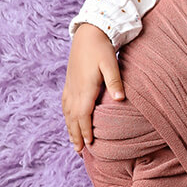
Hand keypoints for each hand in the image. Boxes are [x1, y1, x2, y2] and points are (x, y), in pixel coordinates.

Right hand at [62, 24, 123, 151]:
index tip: (89, 145)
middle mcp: (74, 90)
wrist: (87, 34)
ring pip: (67, 113)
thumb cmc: (101, 49)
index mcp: (85, 88)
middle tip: (80, 152)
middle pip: (73, 118)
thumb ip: (115, 82)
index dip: (85, 131)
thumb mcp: (111, 64)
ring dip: (70, 129)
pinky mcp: (69, 83)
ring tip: (74, 143)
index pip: (84, 115)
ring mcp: (69, 87)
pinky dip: (67, 117)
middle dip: (76, 135)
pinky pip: (65, 105)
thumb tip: (121, 100)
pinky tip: (69, 121)